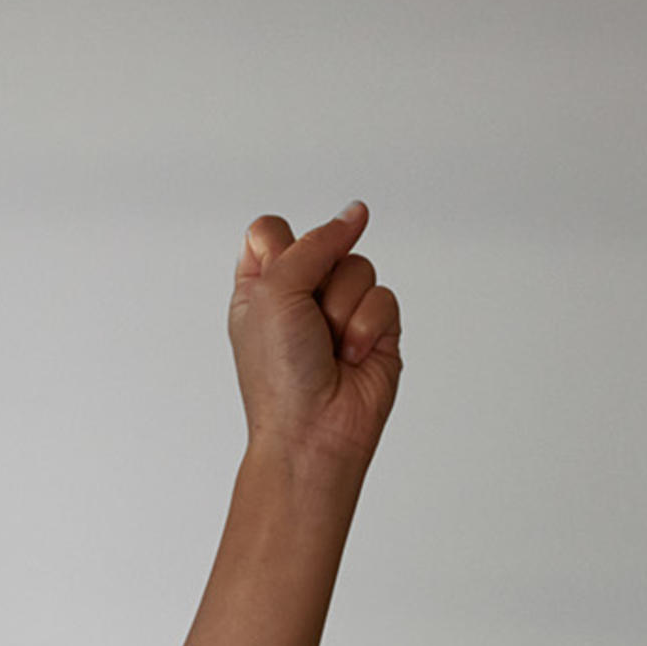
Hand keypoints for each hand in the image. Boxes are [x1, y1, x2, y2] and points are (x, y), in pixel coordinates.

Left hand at [228, 203, 401, 471]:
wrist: (313, 432)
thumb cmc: (278, 374)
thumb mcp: (274, 290)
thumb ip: (313, 244)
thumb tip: (354, 214)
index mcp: (260, 286)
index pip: (274, 230)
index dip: (284, 245)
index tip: (281, 275)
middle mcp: (300, 295)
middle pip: (325, 244)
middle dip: (319, 281)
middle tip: (306, 320)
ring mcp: (341, 312)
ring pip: (360, 269)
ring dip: (343, 308)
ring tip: (330, 345)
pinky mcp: (377, 330)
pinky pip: (385, 297)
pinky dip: (368, 326)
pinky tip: (352, 356)